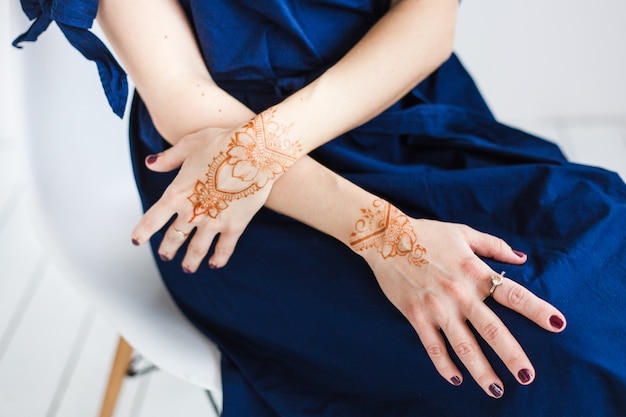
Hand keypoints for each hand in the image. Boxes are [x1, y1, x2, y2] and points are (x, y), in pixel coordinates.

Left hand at [131, 111, 300, 271]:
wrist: (254, 152)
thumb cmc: (222, 142)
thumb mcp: (189, 144)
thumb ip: (169, 159)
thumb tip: (150, 164)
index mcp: (176, 193)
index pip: (153, 219)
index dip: (142, 232)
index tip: (136, 241)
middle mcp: (192, 212)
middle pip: (174, 237)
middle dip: (168, 249)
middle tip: (166, 255)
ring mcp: (213, 222)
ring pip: (197, 249)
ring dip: (190, 261)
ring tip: (187, 268)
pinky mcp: (235, 225)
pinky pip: (224, 248)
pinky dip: (219, 258)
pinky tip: (215, 264)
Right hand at [349, 200, 565, 397]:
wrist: (386, 238)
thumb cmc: (428, 234)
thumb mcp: (463, 233)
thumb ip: (494, 246)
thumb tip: (521, 258)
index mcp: (474, 272)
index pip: (513, 294)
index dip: (537, 310)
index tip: (557, 325)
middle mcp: (459, 294)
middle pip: (492, 330)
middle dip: (513, 356)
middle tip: (528, 377)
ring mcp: (437, 308)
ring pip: (463, 346)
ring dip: (481, 370)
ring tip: (495, 390)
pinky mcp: (416, 316)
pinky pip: (433, 346)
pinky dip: (444, 365)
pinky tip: (456, 379)